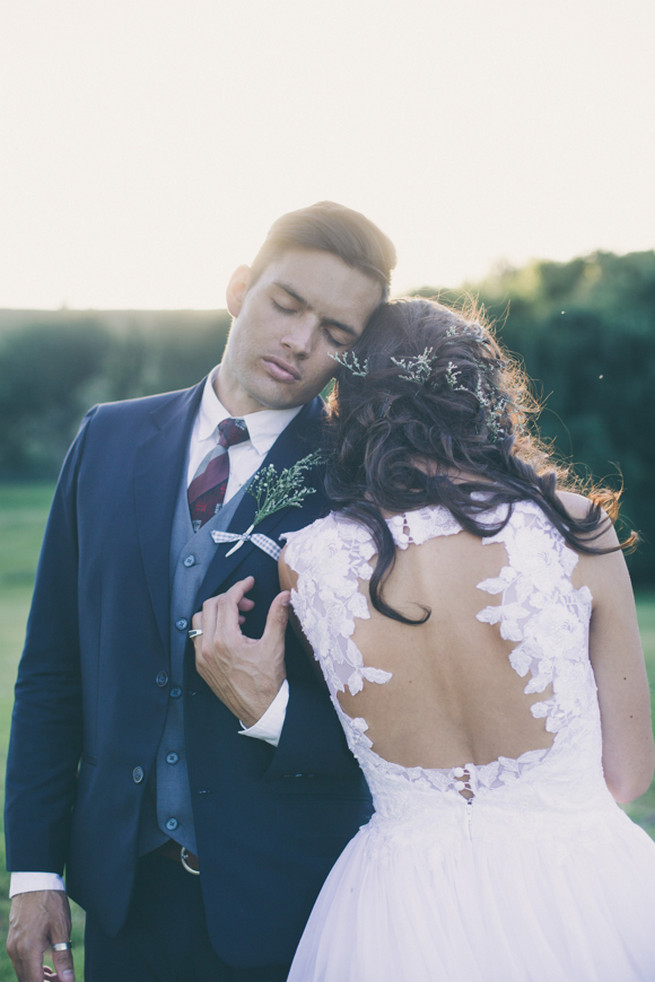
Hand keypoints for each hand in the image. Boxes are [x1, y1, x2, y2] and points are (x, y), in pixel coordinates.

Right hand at [7, 890, 73, 981]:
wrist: (35, 881)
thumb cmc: (50, 902)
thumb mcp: (61, 929)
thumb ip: (63, 957)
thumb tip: (68, 980)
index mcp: (28, 950)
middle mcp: (16, 951)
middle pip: (27, 980)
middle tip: (64, 980)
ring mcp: (12, 946)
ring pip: (23, 973)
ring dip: (39, 978)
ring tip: (58, 975)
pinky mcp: (12, 941)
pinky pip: (20, 963)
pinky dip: (32, 969)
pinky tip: (47, 967)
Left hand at [191, 576, 289, 725]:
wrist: (260, 710)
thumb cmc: (267, 681)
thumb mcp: (274, 646)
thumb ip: (277, 617)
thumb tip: (284, 596)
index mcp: (226, 640)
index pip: (227, 601)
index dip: (239, 587)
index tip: (249, 583)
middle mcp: (209, 647)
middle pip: (210, 606)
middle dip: (229, 598)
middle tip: (248, 604)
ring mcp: (202, 657)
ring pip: (199, 620)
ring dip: (216, 612)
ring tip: (238, 618)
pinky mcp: (201, 666)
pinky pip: (197, 637)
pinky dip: (210, 627)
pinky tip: (228, 632)